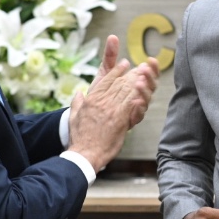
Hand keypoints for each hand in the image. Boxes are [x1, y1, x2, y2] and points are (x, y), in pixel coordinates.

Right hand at [67, 40, 158, 171]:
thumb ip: (77, 103)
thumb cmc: (79, 138)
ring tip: (144, 74)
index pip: (106, 81)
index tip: (123, 64)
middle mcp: (102, 102)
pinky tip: (144, 89)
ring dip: (136, 81)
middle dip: (131, 73)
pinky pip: (131, 104)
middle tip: (140, 67)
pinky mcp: (120, 120)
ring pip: (126, 91)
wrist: (84, 153)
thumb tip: (79, 93)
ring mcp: (111, 110)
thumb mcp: (74, 117)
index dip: (116, 71)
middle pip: (119, 83)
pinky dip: (138, 95)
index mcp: (91, 100)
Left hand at [89, 36, 159, 127]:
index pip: (148, 73)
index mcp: (135, 82)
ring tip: (139, 83)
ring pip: (147, 99)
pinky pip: (139, 114)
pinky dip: (139, 108)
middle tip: (144, 69)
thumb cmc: (100, 94)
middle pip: (151, 85)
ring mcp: (136, 107)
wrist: (89, 115)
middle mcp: (138, 94)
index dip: (153, 67)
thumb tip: (113, 36)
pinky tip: (136, 101)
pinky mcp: (130, 119)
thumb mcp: (105, 73)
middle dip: (150, 77)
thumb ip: (110, 56)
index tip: (150, 59)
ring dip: (145, 90)